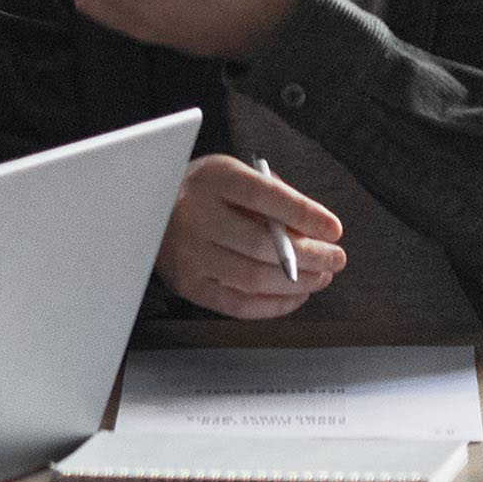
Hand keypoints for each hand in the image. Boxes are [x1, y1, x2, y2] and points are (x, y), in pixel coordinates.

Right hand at [157, 154, 343, 319]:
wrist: (146, 208)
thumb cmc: (205, 192)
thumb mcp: (233, 175)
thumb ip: (272, 196)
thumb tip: (315, 231)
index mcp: (212, 178)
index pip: (264, 196)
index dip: (304, 214)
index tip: (334, 228)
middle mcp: (195, 215)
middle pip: (262, 244)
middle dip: (310, 255)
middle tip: (336, 258)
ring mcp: (188, 254)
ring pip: (254, 278)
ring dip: (298, 283)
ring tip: (322, 277)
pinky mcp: (187, 284)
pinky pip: (238, 305)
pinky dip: (275, 305)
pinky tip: (296, 295)